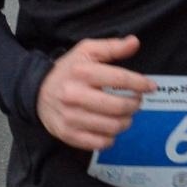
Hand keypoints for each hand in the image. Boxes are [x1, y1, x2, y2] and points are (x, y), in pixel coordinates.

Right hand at [35, 36, 155, 150]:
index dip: (140, 84)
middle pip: (118, 107)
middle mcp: (75, 95)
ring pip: (112, 127)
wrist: (36, 91)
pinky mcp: (68, 134)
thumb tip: (135, 42)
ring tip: (125, 115)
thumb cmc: (68, 70)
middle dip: (134, 105)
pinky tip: (110, 128)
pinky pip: (100, 143)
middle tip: (136, 102)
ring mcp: (71, 117)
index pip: (120, 79)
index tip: (151, 87)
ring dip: (126, 122)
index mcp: (82, 72)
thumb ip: (112, 47)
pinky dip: (111, 138)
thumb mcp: (87, 51)